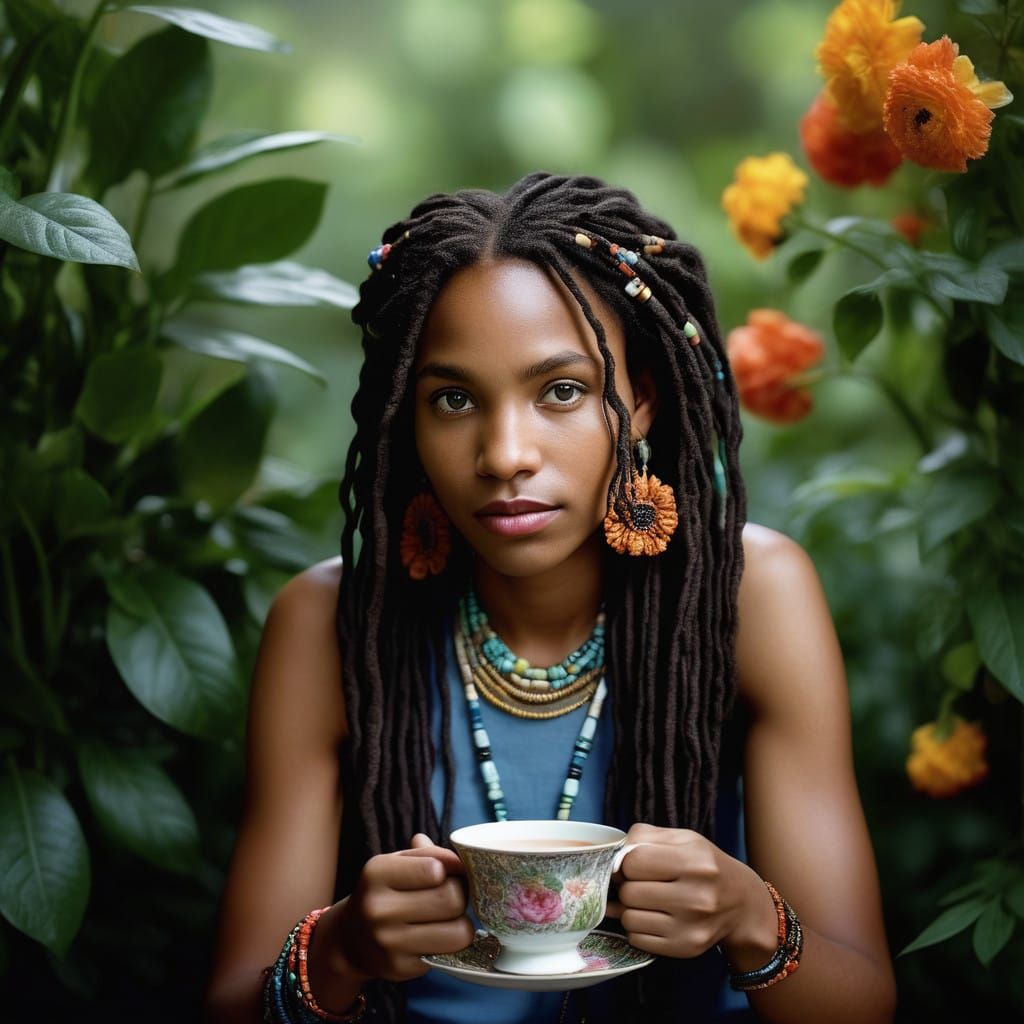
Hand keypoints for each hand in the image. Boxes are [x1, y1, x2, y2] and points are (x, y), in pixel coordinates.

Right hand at [335, 833, 474, 981]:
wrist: (350, 939)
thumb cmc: (384, 892)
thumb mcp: (398, 863)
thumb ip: (430, 855)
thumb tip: (461, 859)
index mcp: (377, 873)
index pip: (437, 869)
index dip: (453, 870)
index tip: (449, 873)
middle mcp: (378, 908)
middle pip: (452, 899)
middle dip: (460, 895)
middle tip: (451, 896)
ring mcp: (388, 942)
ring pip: (458, 932)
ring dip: (461, 923)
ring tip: (447, 918)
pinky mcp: (399, 968)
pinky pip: (448, 955)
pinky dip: (448, 945)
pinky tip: (433, 937)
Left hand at [605, 823, 777, 966]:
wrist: (743, 904)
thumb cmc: (706, 866)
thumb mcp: (684, 839)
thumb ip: (646, 836)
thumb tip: (614, 853)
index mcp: (695, 862)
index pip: (634, 861)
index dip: (625, 861)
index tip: (631, 864)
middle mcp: (696, 897)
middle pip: (629, 892)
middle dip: (628, 885)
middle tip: (639, 883)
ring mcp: (691, 927)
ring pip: (629, 918)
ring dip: (630, 908)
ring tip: (646, 901)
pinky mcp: (685, 948)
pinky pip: (637, 939)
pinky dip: (637, 928)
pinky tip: (652, 918)